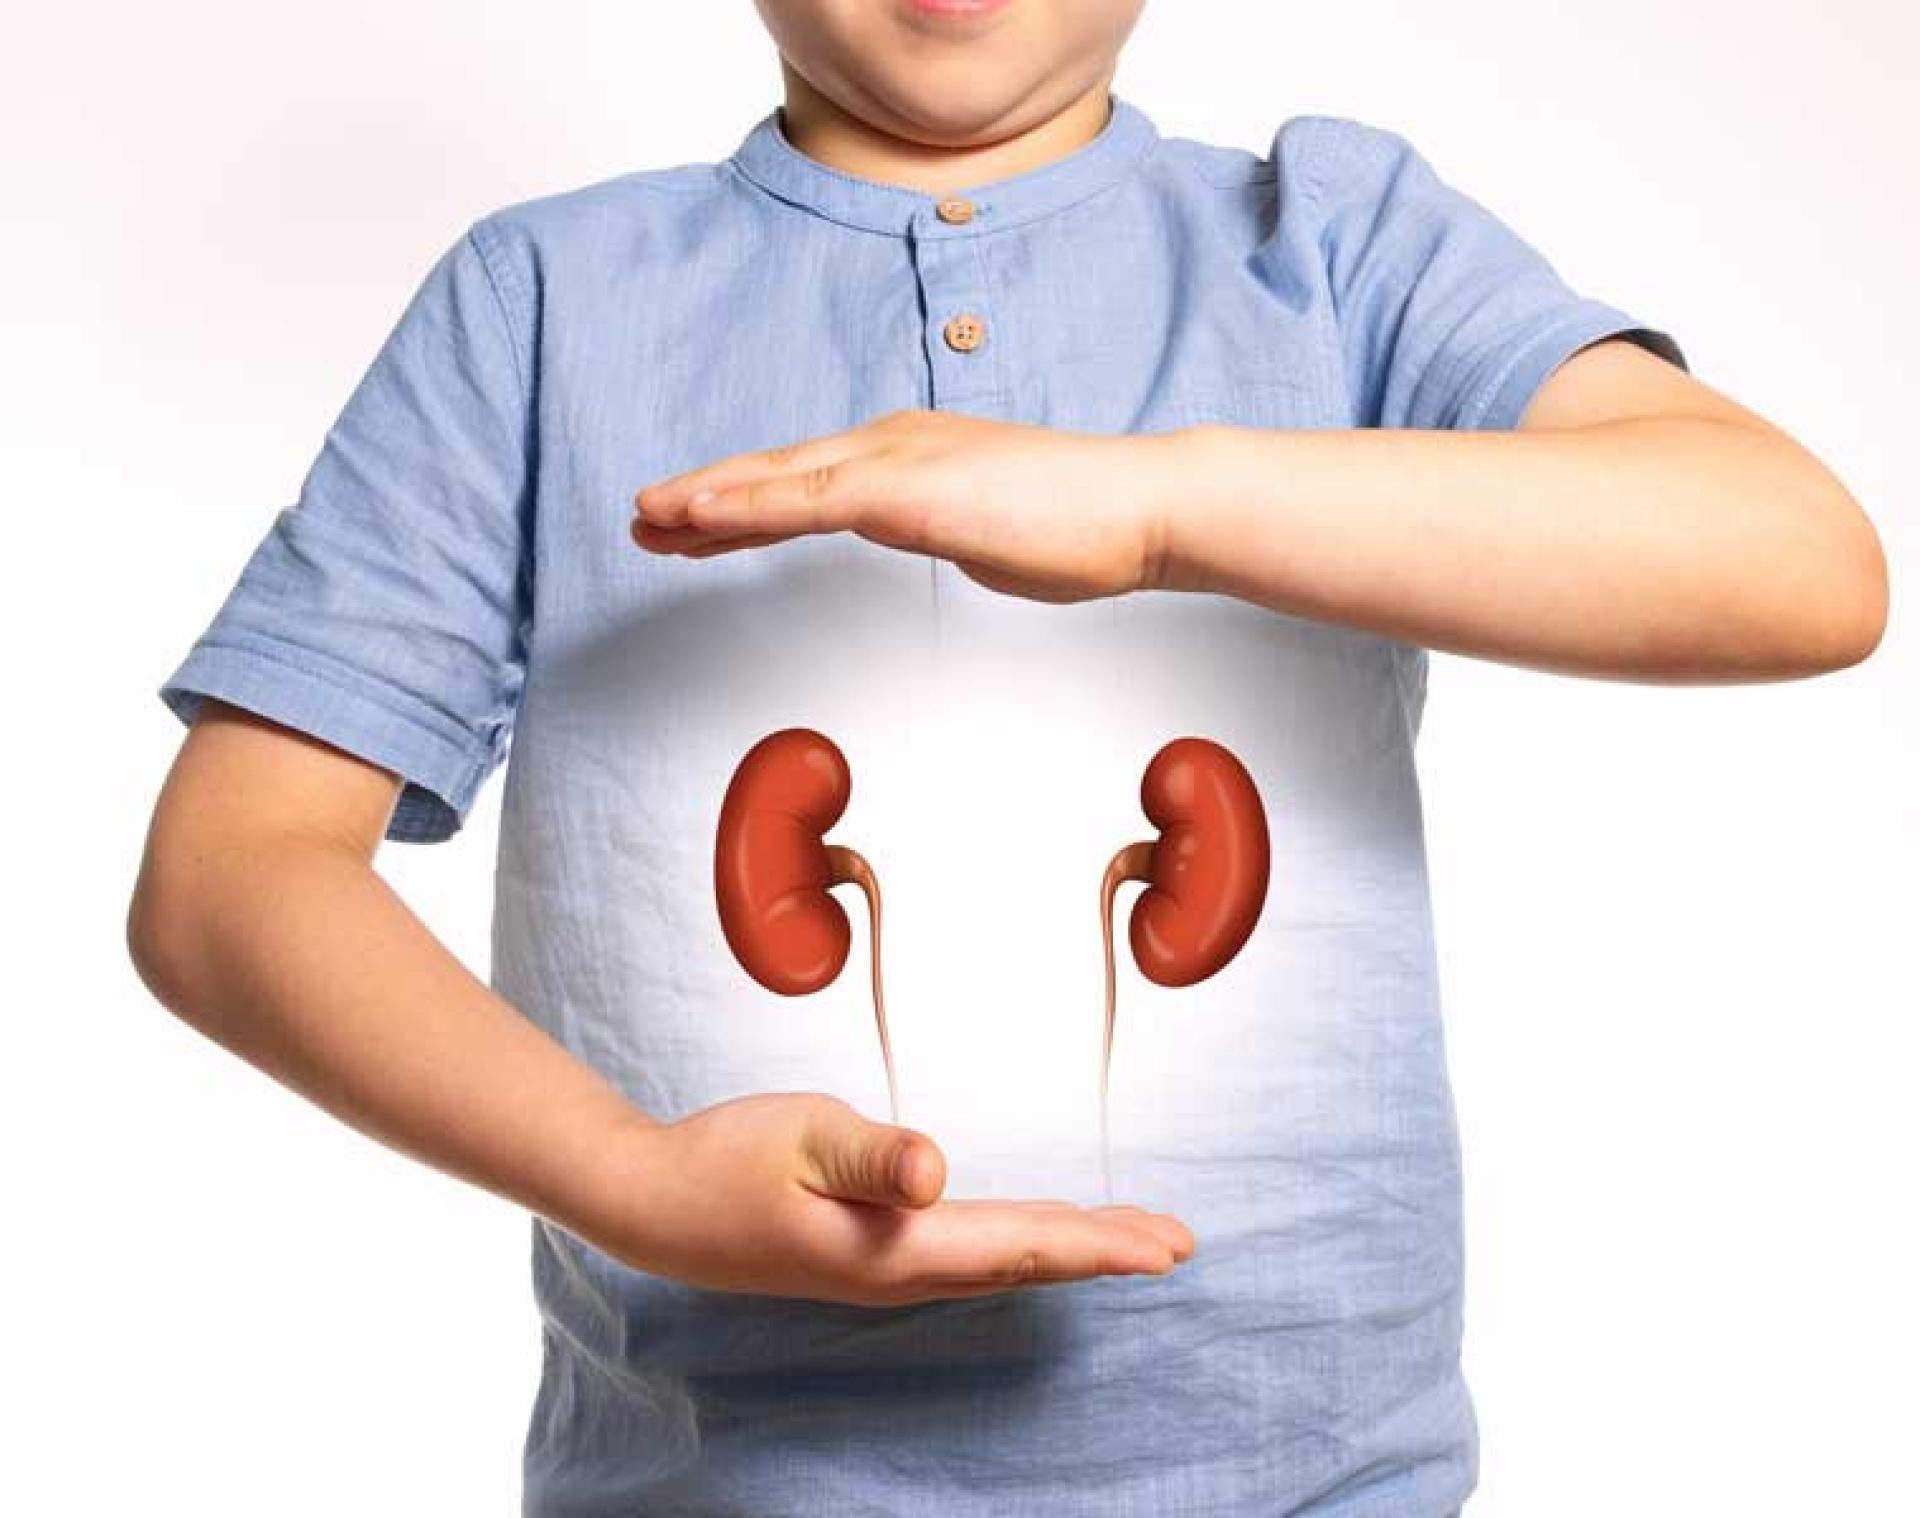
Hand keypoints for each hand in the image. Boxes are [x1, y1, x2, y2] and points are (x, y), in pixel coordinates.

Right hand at [594, 1092, 1194, 1307]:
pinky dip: (1024, 1248)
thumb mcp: (799, 1135)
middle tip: (1179, 1244)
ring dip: (1069, 1251)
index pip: (1020, 1244)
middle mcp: (900, 1273)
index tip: (1166, 1247)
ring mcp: (884, 1271)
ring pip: (1002, 1263)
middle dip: (1104, 1252)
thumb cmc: (724, 1160)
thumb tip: (937, 1173)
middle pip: (1026, 1262)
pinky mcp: (869, 1257)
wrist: (654, 1206)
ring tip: (1131, 1241)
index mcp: (894, 1248)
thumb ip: (871, 1152)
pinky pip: (972, 1257)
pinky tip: (1035, 1241)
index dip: (1098, 1244)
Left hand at [632, 409, 1183, 602]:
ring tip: (647, 519)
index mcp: (911, 455)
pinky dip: (744, 508)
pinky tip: (696, 519)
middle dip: (705, 497)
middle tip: (645, 518)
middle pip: (777, 472)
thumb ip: (947, 528)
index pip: (808, 480)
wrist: (1140, 506)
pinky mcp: (905, 490)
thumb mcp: (990, 532)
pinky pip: (804, 501)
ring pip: (777, 481)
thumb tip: (927, 536)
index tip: (695, 522)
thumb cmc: (1082, 525)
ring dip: (705, 500)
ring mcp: (896, 460)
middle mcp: (892, 444)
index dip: (744, 499)